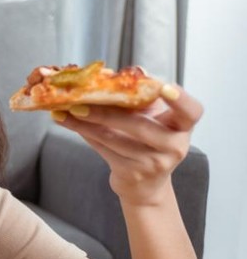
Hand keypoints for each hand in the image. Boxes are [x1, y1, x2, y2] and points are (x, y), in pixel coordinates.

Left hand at [51, 85, 203, 205]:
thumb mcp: (151, 117)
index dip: (180, 99)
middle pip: (139, 126)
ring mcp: (154, 163)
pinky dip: (84, 134)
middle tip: (80, 100)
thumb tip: (108, 74)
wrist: (145, 184)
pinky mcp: (132, 173)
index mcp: (182, 126)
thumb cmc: (147, 141)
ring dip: (86, 123)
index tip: (164, 87)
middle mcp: (174, 146)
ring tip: (66, 110)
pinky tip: (68, 122)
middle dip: (106, 112)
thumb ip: (136, 96)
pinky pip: (103, 149)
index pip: (191, 111)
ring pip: (114, 139)